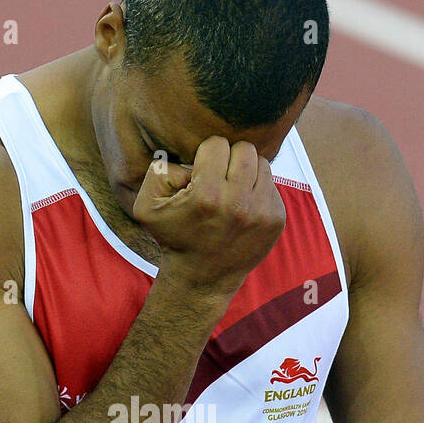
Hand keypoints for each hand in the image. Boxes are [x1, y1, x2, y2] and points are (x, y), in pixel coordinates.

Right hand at [132, 137, 286, 297]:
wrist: (202, 278)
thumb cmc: (173, 237)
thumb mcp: (147, 206)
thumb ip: (158, 170)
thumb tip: (186, 156)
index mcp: (207, 195)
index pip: (217, 144)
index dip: (205, 155)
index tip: (200, 173)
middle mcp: (238, 203)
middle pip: (245, 149)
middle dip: (229, 158)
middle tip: (219, 177)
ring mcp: (262, 212)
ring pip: (262, 163)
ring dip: (246, 172)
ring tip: (231, 191)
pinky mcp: (276, 219)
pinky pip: (271, 185)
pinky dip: (257, 190)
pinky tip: (242, 207)